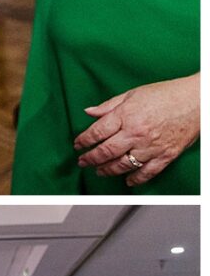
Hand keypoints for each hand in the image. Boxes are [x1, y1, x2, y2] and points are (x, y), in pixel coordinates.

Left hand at [74, 74, 197, 186]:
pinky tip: (127, 181)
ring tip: (99, 171)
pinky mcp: (165, 155)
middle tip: (83, 161)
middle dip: (90, 159)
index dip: (83, 140)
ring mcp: (151, 146)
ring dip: (107, 170)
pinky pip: (147, 172)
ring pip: (122, 165)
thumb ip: (109, 105)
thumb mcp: (134, 94)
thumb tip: (89, 112)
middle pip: (105, 151)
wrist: (199, 99)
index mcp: (127, 115)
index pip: (96, 132)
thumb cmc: (169, 94)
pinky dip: (135, 179)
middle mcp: (137, 133)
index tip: (78, 144)